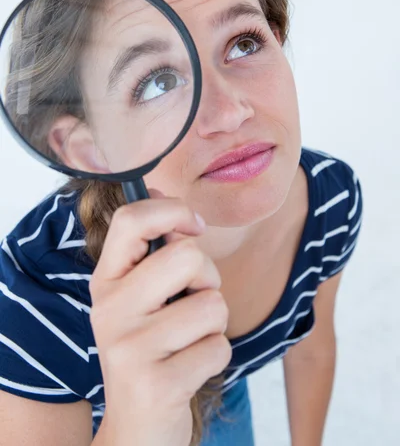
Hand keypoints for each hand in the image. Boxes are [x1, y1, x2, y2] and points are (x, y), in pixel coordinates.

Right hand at [89, 189, 231, 445]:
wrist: (135, 427)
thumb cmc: (147, 349)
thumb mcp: (135, 297)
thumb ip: (148, 248)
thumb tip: (158, 189)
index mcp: (105, 281)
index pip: (131, 219)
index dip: (173, 210)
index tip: (194, 226)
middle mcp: (110, 310)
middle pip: (187, 256)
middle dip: (207, 278)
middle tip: (193, 300)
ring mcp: (130, 348)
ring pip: (212, 304)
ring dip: (214, 324)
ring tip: (188, 340)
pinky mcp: (158, 384)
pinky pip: (218, 347)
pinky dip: (214, 357)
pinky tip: (188, 370)